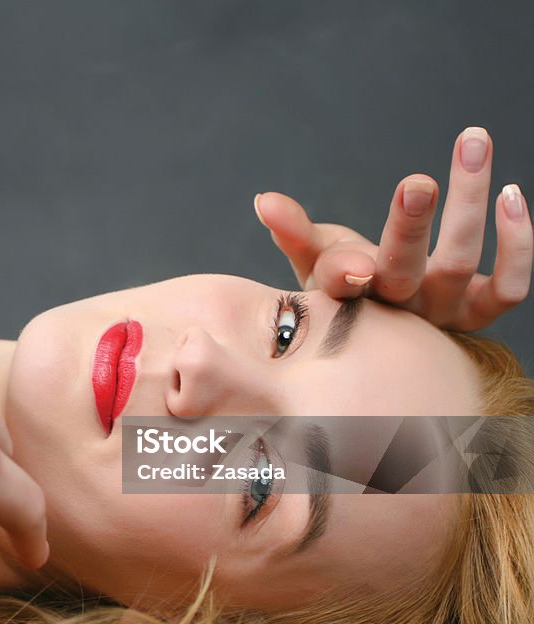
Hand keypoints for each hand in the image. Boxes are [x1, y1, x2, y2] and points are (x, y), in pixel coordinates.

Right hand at [254, 127, 532, 330]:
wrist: (391, 334)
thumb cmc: (346, 287)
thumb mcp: (313, 258)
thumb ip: (292, 229)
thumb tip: (264, 199)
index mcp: (347, 299)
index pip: (340, 283)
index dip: (344, 270)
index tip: (355, 258)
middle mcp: (396, 310)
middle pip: (405, 270)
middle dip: (411, 226)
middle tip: (419, 181)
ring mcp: (441, 312)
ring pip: (460, 262)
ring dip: (470, 200)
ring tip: (473, 140)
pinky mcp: (479, 311)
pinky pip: (511, 287)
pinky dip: (518, 243)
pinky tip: (511, 194)